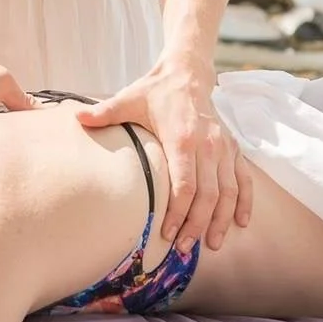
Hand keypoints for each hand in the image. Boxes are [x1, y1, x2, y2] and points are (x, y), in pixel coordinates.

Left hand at [77, 62, 251, 252]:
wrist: (188, 73)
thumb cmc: (156, 91)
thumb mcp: (129, 98)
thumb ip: (105, 111)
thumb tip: (77, 119)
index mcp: (182, 138)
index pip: (185, 185)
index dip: (178, 212)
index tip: (167, 233)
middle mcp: (208, 145)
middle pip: (208, 195)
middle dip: (197, 225)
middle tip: (183, 248)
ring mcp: (223, 147)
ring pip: (228, 191)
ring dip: (221, 220)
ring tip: (212, 244)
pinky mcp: (233, 148)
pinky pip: (243, 179)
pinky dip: (244, 202)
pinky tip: (241, 223)